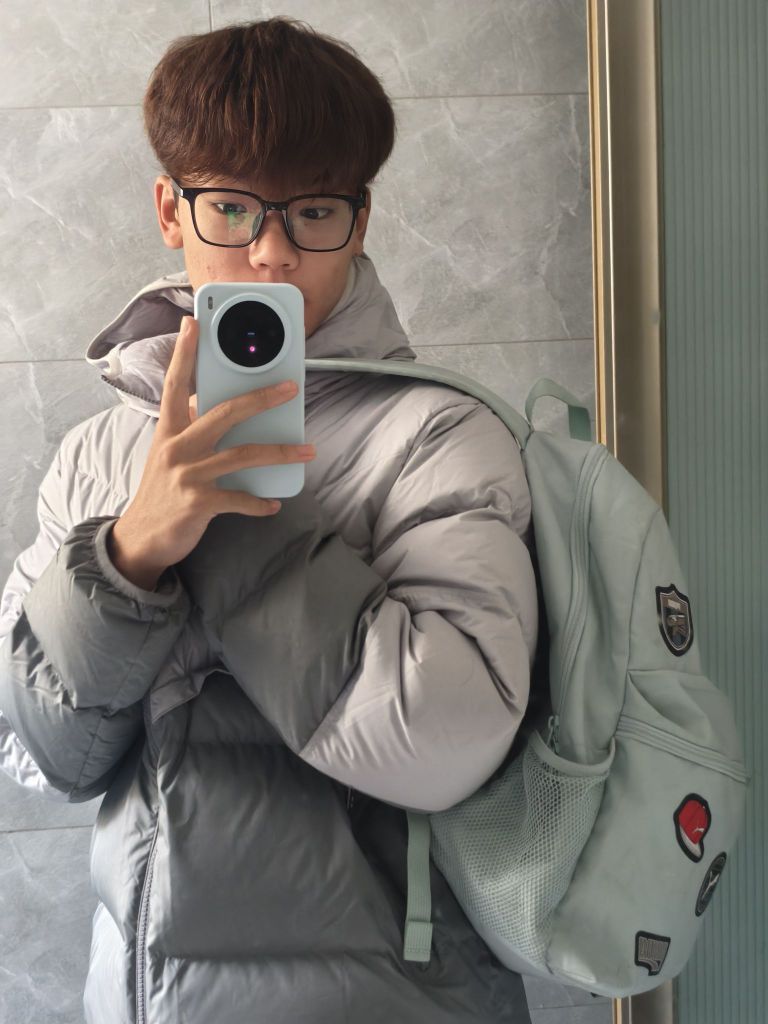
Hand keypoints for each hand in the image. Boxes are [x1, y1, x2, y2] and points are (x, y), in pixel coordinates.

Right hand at [108, 315, 315, 586]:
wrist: (142, 538)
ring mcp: (187, 475)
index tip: (194, 322)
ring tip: (308, 450)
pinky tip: (275, 503)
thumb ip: (190, 427)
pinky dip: (260, 502)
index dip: (185, 352)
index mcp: (169, 429)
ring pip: (243, 455)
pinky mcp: (198, 503)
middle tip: (290, 387)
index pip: (175, 383)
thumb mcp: (169, 453)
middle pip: (224, 413)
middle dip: (261, 397)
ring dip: (281, 452)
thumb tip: (213, 402)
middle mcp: (177, 447)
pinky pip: (239, 499)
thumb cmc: (163, 490)